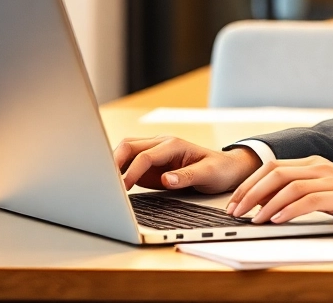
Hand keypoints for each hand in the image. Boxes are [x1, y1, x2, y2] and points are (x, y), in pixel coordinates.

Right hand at [113, 136, 260, 193]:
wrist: (226, 169)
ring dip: (114, 165)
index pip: (145, 155)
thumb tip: (166, 179)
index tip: (123, 188)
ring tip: (105, 185)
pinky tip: (114, 186)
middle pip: (128, 146)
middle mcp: (161, 145)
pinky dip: (119, 172)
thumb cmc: (220, 169)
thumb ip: (187, 176)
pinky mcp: (152, 165)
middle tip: (105, 184)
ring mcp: (154, 154)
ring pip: (126, 152)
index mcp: (173, 145)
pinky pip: (130, 164)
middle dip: (114, 162)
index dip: (132, 171)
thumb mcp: (208, 174)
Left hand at [225, 155, 332, 233]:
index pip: (272, 167)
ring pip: (288, 185)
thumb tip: (271, 206)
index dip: (250, 183)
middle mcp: (319, 166)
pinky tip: (277, 220)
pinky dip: (289, 210)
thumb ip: (303, 194)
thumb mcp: (327, 193)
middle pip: (275, 173)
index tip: (234, 201)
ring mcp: (331, 178)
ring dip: (266, 203)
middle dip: (250, 192)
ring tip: (252, 218)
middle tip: (235, 210)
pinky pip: (309, 200)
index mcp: (313, 164)